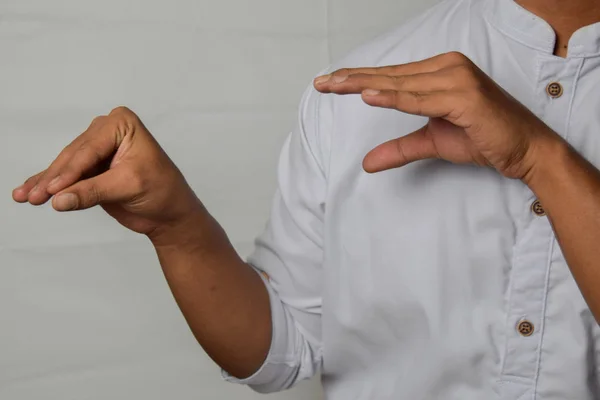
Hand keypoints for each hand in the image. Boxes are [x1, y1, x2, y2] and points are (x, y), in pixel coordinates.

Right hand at [12, 107, 202, 239]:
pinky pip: (66, 177)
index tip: (52, 189)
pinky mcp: (90, 169)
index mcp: (122, 124)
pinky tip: (27, 192)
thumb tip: (59, 199)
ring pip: (65, 167)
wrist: (170, 213)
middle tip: (33, 197)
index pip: (90, 149)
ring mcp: (97, 149)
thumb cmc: (162, 192)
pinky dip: (49, 186)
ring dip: (44, 183)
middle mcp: (107, 131)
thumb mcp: (128, 187)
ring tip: (24, 197)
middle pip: (73, 157)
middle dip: (53, 179)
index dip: (70, 171)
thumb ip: (92, 192)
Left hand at [313, 52, 561, 179]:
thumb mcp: (432, 142)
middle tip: (321, 83)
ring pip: (401, 84)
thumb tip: (367, 163)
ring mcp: (458, 79)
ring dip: (365, 85)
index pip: (391, 75)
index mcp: (440, 71)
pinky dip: (394, 99)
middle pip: (390, 75)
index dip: (359, 79)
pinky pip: (421, 99)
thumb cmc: (482, 137)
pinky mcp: (465, 97)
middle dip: (352, 79)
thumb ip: (399, 149)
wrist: (524, 149)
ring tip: (335, 86)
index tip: (330, 83)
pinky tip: (369, 96)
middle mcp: (448, 67)